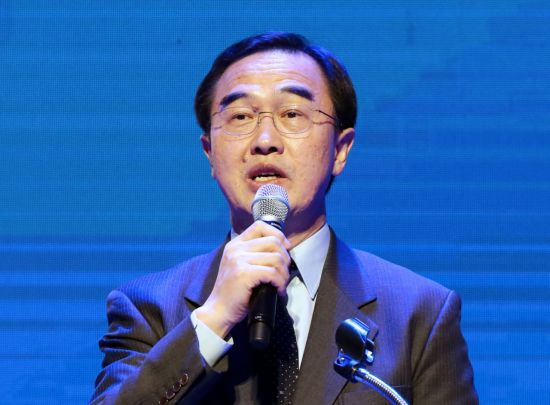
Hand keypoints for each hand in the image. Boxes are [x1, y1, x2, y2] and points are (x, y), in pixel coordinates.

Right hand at [195, 221, 291, 337]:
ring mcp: (239, 260)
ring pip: (276, 258)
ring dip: (284, 273)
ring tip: (281, 284)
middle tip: (284, 272)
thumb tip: (282, 248)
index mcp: (235, 244)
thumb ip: (254, 254)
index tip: (285, 248)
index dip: (278, 234)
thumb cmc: (233, 292)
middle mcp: (236, 249)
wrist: (218, 311)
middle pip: (273, 241)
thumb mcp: (239, 265)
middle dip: (285, 258)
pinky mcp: (244, 274)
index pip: (260, 226)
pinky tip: (278, 290)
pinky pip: (273, 273)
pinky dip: (280, 283)